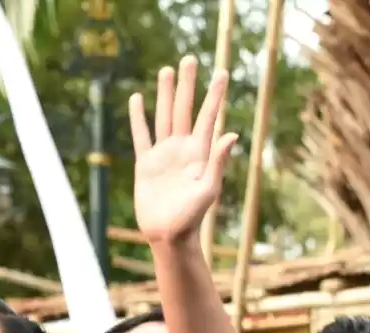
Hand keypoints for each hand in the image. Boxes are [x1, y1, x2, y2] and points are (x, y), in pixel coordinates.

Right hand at [129, 55, 239, 244]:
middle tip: (189, 59)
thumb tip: (232, 135)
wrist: (169, 236)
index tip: (222, 72)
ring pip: (163, 117)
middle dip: (187, 85)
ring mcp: (164, 155)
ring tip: (166, 71)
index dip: (215, 95)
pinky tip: (137, 100)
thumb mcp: (208, 190)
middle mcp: (183, 149)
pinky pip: (142, 135)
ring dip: (164, 94)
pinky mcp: (146, 164)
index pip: (208, 117)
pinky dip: (138, 118)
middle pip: (184, 109)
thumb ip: (218, 162)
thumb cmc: (192, 217)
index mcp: (200, 153)